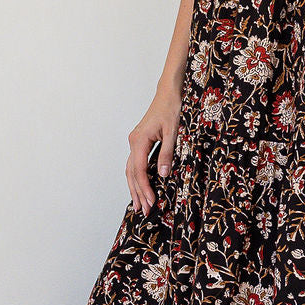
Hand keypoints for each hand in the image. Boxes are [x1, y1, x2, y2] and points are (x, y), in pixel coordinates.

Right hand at [127, 83, 182, 214]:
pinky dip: (136, 177)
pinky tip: (140, 187)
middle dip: (138, 193)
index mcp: (140, 140)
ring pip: (131, 169)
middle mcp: (134, 142)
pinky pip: (135, 163)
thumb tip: (163, 175)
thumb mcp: (174, 132)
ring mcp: (135, 142)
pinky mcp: (140, 142)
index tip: (150, 202)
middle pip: (132, 173)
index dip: (144, 188)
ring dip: (135, 188)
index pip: (139, 170)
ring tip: (138, 205)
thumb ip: (167, 154)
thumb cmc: (172, 108)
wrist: (169, 93)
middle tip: (143, 211)